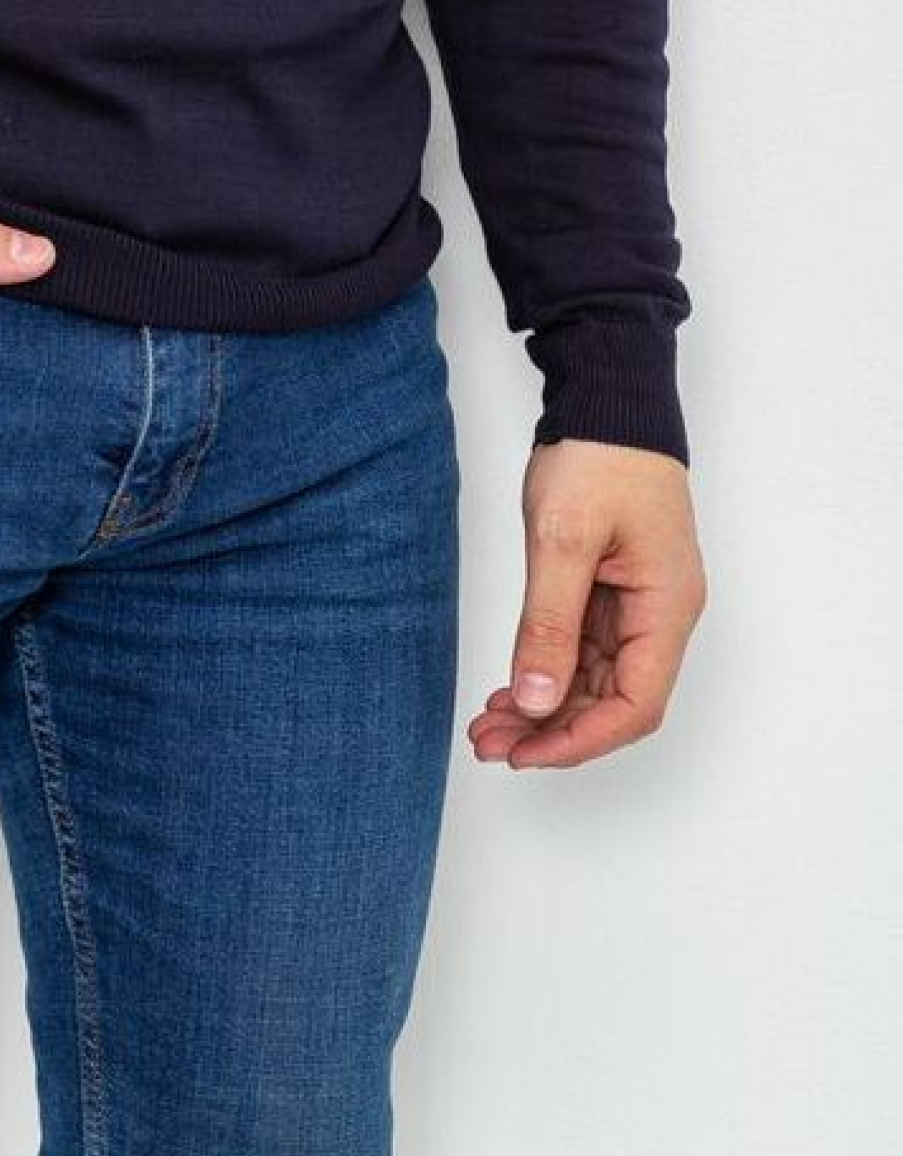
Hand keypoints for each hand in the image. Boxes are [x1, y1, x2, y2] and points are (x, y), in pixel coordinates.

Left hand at [468, 439, 707, 769]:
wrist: (607, 400)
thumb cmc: (599, 456)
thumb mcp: (563, 539)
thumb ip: (549, 623)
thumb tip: (536, 700)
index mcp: (666, 609)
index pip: (635, 706)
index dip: (580, 740)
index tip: (525, 754)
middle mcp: (661, 616)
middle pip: (614, 702)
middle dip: (552, 731)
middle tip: (488, 743)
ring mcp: (638, 605)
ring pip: (595, 681)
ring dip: (545, 707)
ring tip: (488, 725)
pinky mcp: (612, 591)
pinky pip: (583, 651)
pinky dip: (547, 672)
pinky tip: (509, 688)